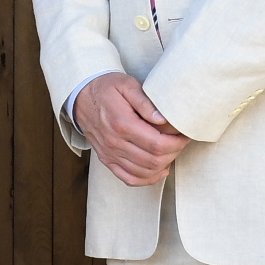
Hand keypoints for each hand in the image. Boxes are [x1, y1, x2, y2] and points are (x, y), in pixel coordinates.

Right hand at [74, 72, 188, 187]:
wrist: (80, 96)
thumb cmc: (106, 88)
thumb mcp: (127, 85)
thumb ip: (146, 102)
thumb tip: (164, 120)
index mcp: (123, 124)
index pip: (158, 144)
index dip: (177, 143)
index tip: (185, 135)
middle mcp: (115, 143)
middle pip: (153, 160)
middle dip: (174, 153)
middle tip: (181, 141)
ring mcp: (110, 154)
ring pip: (144, 172)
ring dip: (163, 165)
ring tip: (172, 151)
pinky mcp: (107, 160)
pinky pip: (128, 178)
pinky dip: (147, 179)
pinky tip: (159, 170)